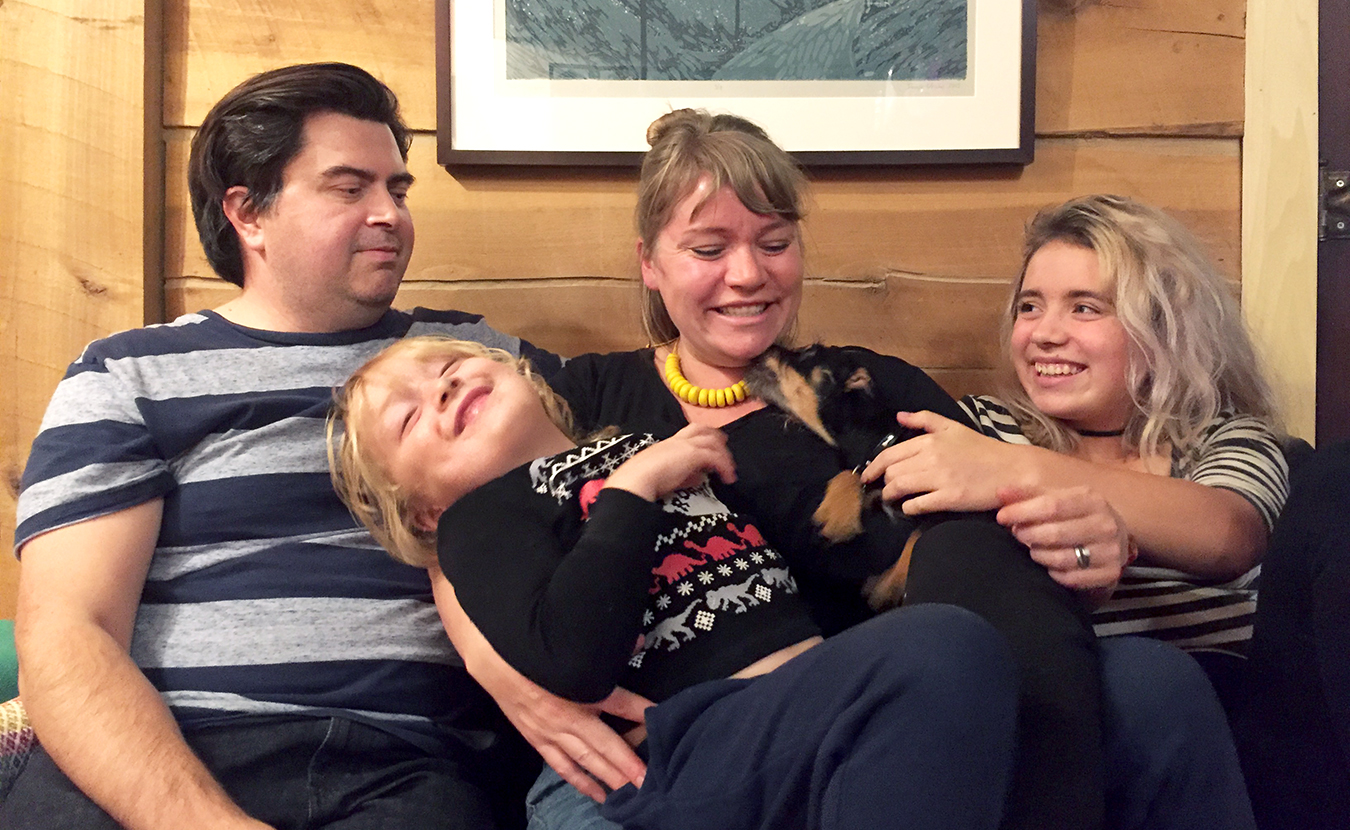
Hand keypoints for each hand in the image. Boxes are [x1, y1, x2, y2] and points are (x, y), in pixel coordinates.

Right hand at [431, 573, 650, 800]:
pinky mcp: (539, 741)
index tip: (664, 723)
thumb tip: (637, 641)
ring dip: (610, 778)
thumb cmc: (538, 650)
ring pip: (587, 761)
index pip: (623, 703)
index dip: (644, 712)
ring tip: (631, 794)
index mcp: (582, 688)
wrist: (495, 659)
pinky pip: (563, 767)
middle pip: (607, 744)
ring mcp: (553, 733)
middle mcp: (570, 715)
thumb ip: (607, 647)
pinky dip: (581, 782)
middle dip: (630, 764)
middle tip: (650, 782)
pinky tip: (598, 795)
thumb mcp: (573, 645)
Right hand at [604, 424, 736, 501]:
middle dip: (716, 436)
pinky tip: (728, 478)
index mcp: (668, 443)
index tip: (709, 447)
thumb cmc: (643, 479)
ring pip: (712, 441)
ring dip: (724, 455)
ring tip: (731, 470)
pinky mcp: (694, 454)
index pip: (688, 433)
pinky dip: (724, 467)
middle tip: (725, 447)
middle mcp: (678, 440)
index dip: (701, 437)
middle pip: (702, 429)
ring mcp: (686, 445)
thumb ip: (684, 475)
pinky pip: (715, 457)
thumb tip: (699, 478)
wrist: (637, 478)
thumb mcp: (666, 475)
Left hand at [859, 410, 1015, 513]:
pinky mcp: (950, 498)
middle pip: (891, 473)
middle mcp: (931, 458)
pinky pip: (917, 505)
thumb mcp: (954, 427)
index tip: (867, 476)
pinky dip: (908, 508)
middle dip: (884, 482)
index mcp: (930, 440)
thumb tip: (899, 416)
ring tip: (893, 498)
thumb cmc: (982, 449)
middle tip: (884, 488)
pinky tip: (909, 508)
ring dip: (891, 495)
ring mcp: (940, 479)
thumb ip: (924, 420)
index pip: (889, 454)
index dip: (873, 467)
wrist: (1011, 470)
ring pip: (899, 487)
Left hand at [995, 485, 1128, 596]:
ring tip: (1033, 548)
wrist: (1115, 537)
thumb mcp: (1058, 498)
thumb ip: (1029, 494)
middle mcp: (1105, 525)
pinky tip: (1049, 565)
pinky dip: (1053, 573)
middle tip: (1017, 533)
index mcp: (1092, 500)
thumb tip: (1001, 493)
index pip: (1052, 505)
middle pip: (1055, 533)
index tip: (1002, 517)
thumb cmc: (1078, 514)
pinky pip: (1071, 578)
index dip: (1022, 512)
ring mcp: (1110, 551)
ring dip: (1038, 554)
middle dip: (1028, 534)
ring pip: (1062, 559)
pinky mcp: (1109, 574)